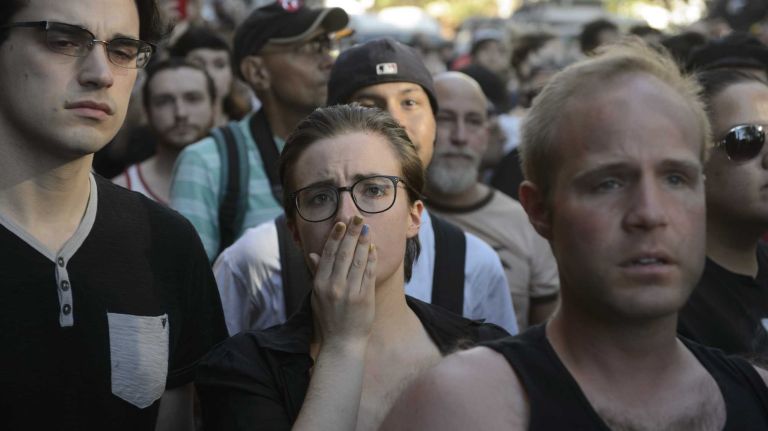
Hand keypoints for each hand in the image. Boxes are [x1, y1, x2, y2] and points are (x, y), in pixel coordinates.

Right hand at [308, 215, 376, 346]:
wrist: (342, 343)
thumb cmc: (328, 319)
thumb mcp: (317, 296)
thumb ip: (317, 274)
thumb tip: (313, 254)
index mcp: (320, 285)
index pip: (328, 255)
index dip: (335, 237)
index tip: (341, 223)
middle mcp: (334, 286)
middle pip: (344, 254)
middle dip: (352, 233)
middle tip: (358, 218)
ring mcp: (350, 292)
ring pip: (358, 261)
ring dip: (364, 242)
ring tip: (367, 228)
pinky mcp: (364, 298)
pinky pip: (369, 273)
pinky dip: (372, 259)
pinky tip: (374, 248)